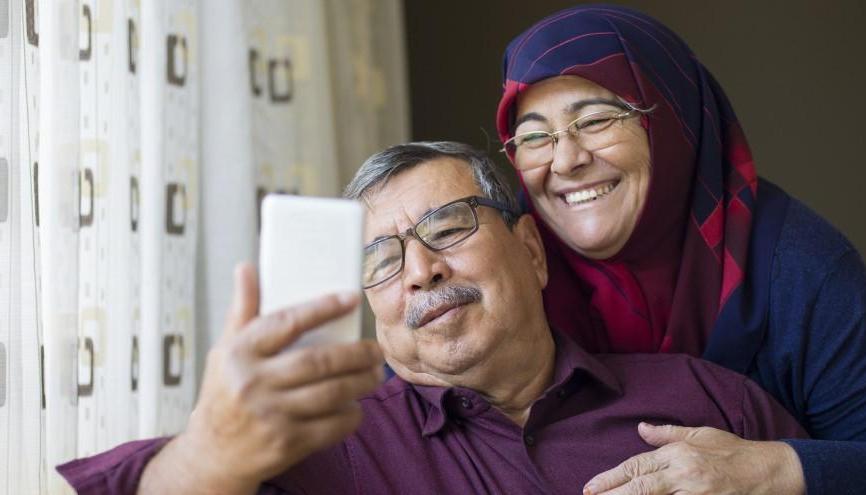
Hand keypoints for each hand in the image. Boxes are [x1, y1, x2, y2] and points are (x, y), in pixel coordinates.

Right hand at [140, 263, 383, 493]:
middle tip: (375, 349)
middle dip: (356, 354)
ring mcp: (269, 415)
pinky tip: (357, 405)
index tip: (351, 299)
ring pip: (330, 394)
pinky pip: (331, 426)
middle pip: (318, 361)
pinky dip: (351, 415)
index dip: (323, 308)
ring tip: (375, 374)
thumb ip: (243, 309)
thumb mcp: (226, 348)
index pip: (287, 323)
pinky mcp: (285, 444)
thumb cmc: (225, 393)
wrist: (212, 453)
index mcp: (240, 352)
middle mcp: (253, 383)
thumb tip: (246, 268)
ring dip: (361, 382)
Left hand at [583, 423, 804, 494]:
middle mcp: (684, 475)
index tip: (591, 486)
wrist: (771, 473)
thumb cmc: (734, 452)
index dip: (612, 478)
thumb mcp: (700, 435)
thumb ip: (667, 433)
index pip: (637, 466)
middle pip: (640, 487)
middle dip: (613, 494)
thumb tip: (640, 427)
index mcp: (679, 454)